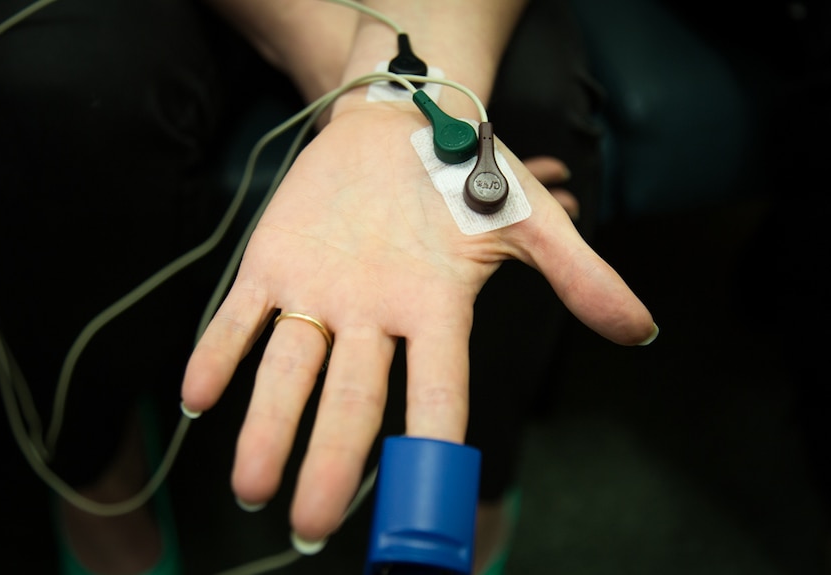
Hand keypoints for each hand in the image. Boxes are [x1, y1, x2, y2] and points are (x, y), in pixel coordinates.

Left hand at [181, 103, 654, 544]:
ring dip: (267, 426)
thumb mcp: (528, 222)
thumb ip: (579, 276)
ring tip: (251, 486)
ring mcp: (319, 294)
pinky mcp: (272, 264)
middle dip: (333, 463)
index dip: (435, 450)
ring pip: (289, 370)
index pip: (439, 394)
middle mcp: (373, 319)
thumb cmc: (460, 178)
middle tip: (310, 526)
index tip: (424, 510)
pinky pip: (239, 316)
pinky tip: (198, 397)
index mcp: (434, 315)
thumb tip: (641, 330)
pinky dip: (219, 353)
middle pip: (353, 401)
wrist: (395, 125)